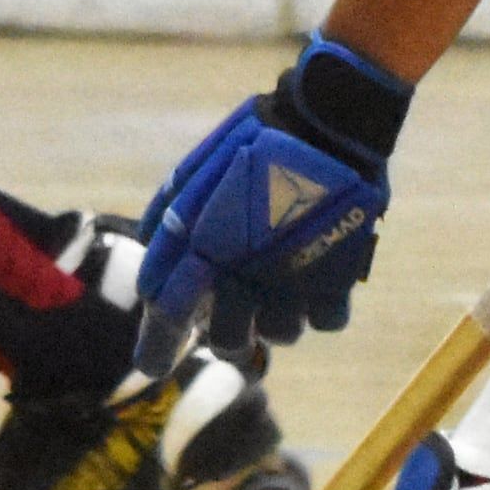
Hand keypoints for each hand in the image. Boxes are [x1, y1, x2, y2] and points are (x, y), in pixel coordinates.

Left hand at [132, 36, 405, 372]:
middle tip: (232, 315)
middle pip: (228, 340)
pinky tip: (315, 280)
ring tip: (279, 286)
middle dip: (224, 335)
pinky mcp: (339, 278)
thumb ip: (169, 217)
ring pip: (280, 335)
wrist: (330, 122)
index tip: (151, 367)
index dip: (156, 346)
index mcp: (205, 247)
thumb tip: (153, 257)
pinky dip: (320, 308)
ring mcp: (295, 281)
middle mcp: (246, 275)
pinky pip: (327, 321)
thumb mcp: (198, 170)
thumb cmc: (259, 140)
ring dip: (274, 319)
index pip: (170, 314)